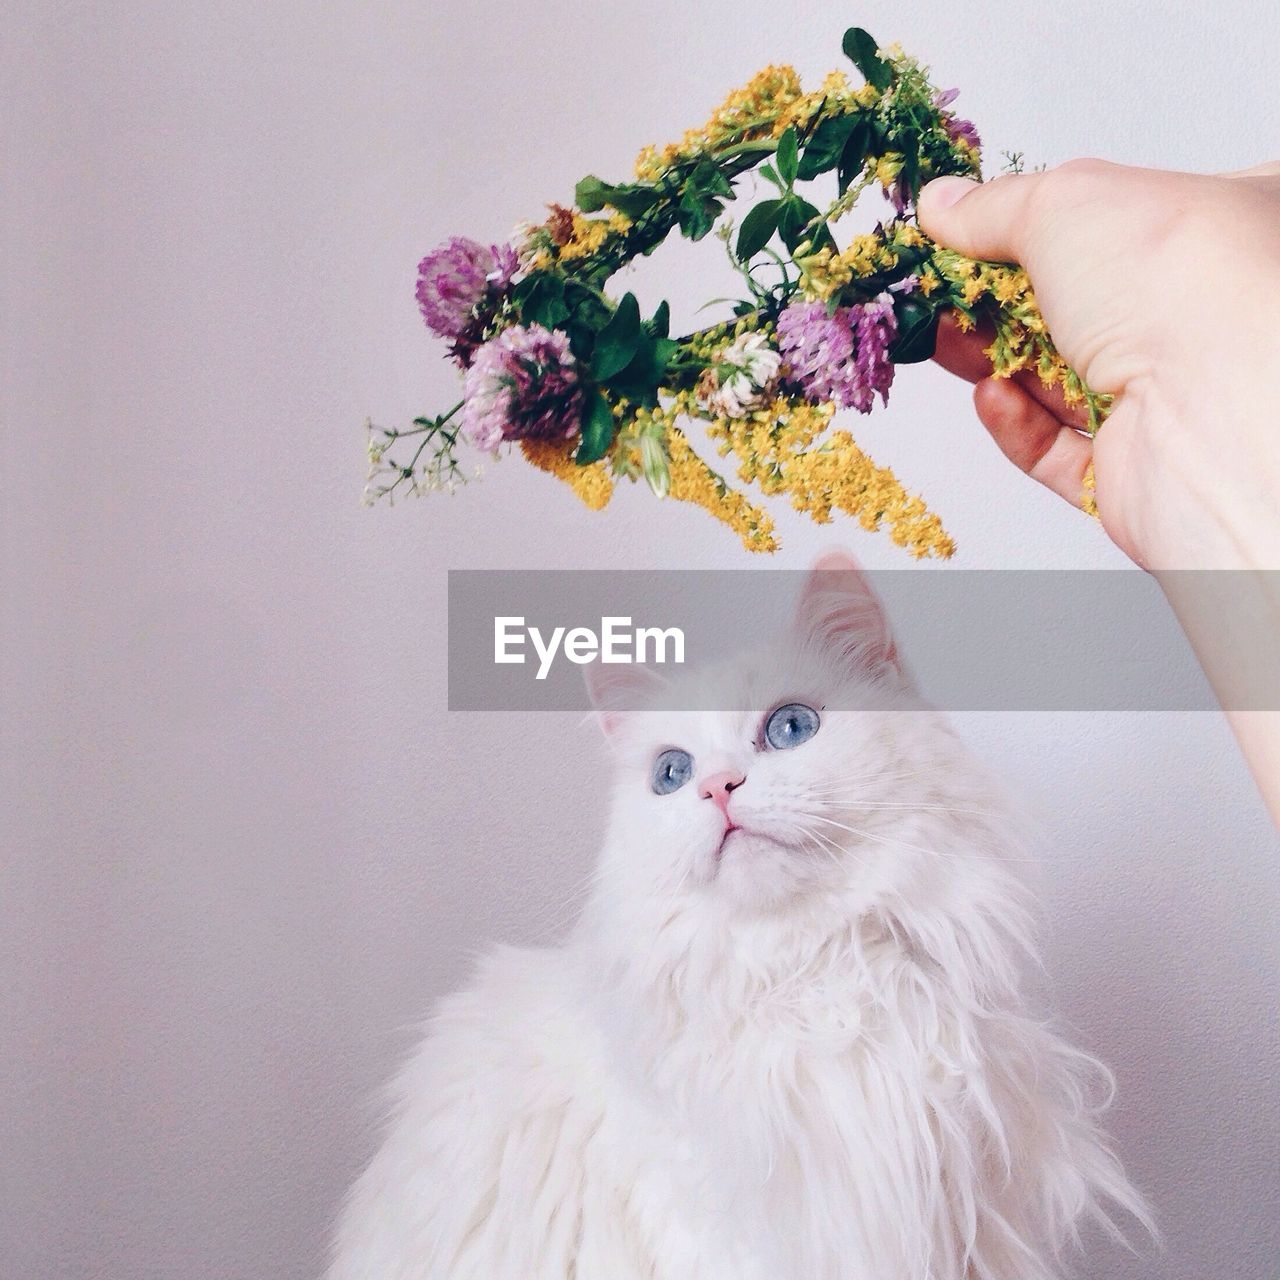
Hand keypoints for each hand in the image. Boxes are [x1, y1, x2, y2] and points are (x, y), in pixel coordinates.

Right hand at [918, 160, 1279, 571]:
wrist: (1219, 417)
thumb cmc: (1185, 283)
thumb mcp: (1069, 204)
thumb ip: (998, 206)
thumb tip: (945, 204)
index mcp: (1231, 222)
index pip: (1129, 213)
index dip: (1048, 219)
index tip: (974, 228)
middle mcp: (1213, 311)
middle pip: (1083, 304)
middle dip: (1002, 300)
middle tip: (941, 291)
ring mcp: (1181, 396)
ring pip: (1067, 379)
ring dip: (996, 358)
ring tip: (941, 338)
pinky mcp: (1142, 469)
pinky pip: (1066, 449)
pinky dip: (1020, 425)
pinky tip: (991, 396)